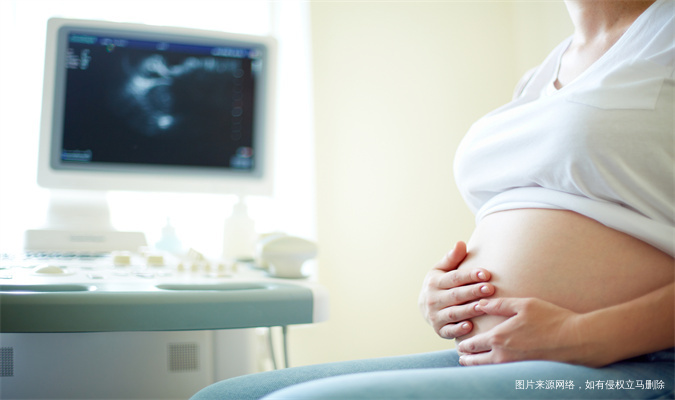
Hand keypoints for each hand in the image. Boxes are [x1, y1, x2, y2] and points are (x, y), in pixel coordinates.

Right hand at [418, 241, 494, 338]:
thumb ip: (452, 258)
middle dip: (472, 291)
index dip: (470, 275)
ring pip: (453, 313)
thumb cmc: (440, 285)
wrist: (426, 307)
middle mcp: (433, 299)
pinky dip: (459, 330)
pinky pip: (449, 331)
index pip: (454, 278)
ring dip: (468, 310)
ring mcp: (435, 315)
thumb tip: (461, 243)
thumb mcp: (441, 270)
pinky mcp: (439, 330)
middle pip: (455, 295)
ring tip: (483, 306)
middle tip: (490, 288)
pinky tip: (470, 326)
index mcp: (435, 282)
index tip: (487, 273)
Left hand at [457, 297, 588, 365]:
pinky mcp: (525, 372)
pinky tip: (496, 366)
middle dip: (466, 357)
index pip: (471, 345)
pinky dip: (493, 370)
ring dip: (478, 366)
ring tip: (473, 362)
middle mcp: (503, 356)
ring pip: (488, 371)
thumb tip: (479, 303)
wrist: (577, 340)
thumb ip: (499, 305)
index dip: (463, 345)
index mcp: (498, 338)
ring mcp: (514, 367)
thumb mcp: (524, 304)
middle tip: (462, 355)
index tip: (459, 344)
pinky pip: (502, 374)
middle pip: (475, 362)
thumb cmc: (551, 319)